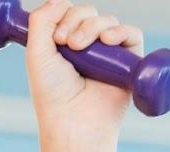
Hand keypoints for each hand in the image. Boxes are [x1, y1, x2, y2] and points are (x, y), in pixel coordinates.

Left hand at [26, 0, 141, 146]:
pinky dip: (121, 32)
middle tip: (68, 44)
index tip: (56, 38)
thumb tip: (60, 0)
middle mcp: (87, 46)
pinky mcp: (128, 63)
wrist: (73, 122)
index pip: (69, 12)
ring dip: (94, 27)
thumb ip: (41, 21)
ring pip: (107, 21)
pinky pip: (132, 34)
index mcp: (65, 43)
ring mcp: (108, 54)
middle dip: (77, 21)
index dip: (64, 16)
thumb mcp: (37, 54)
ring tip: (82, 49)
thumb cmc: (53, 95)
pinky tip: (108, 41)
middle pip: (88, 13)